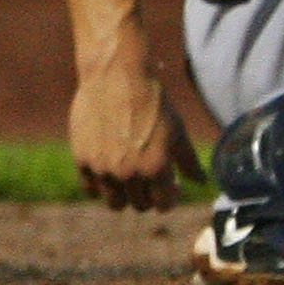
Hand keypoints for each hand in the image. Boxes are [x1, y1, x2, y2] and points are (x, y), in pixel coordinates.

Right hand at [69, 55, 201, 210]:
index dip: (169, 199)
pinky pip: (91, 190)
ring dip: (126, 197)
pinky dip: (102, 187)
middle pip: (140, 206)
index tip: (171, 189)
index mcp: (156, 167)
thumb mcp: (178, 131)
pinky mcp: (82, 162)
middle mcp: (129, 173)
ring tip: (132, 180)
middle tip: (152, 182)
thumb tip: (201, 182)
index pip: (163, 205)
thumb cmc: (153, 103)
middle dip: (149, 197)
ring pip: (115, 204)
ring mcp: (103, 169)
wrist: (117, 78)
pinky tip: (111, 173)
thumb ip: (188, 161)